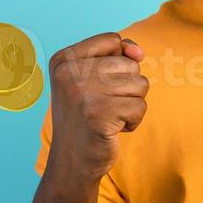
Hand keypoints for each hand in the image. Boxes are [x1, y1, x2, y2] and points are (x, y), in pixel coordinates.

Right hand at [46, 32, 147, 182]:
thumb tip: (138, 53)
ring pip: (139, 84)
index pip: (113, 40)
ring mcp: (81, 93)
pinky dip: (133, 121)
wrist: (71, 162)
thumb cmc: (87, 116)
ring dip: (131, 104)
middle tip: (103, 106)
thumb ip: (117, 55)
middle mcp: (68, 73)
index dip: (120, 62)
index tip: (102, 84)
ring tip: (108, 117)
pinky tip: (112, 129)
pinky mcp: (98, 115)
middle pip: (129, 64)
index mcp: (63, 59)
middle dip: (127, 88)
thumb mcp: (93, 79)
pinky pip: (140, 107)